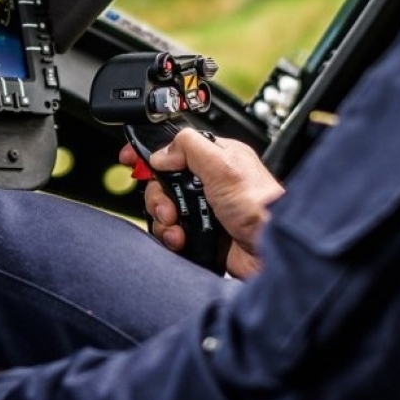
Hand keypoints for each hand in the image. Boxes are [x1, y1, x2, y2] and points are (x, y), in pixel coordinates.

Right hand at [117, 130, 282, 278]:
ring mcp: (203, 210)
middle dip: (158, 195)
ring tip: (178, 227)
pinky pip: (171, 232)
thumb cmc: (260, 207)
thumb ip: (190, 148)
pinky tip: (182, 240)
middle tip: (169, 206)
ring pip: (164, 209)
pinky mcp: (200, 234)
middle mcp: (208, 183)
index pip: (175, 149)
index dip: (149, 153)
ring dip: (163, 219)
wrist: (270, 251)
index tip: (129, 159)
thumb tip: (162, 152)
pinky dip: (171, 237)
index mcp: (215, 159)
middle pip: (162, 182)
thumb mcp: (223, 164)